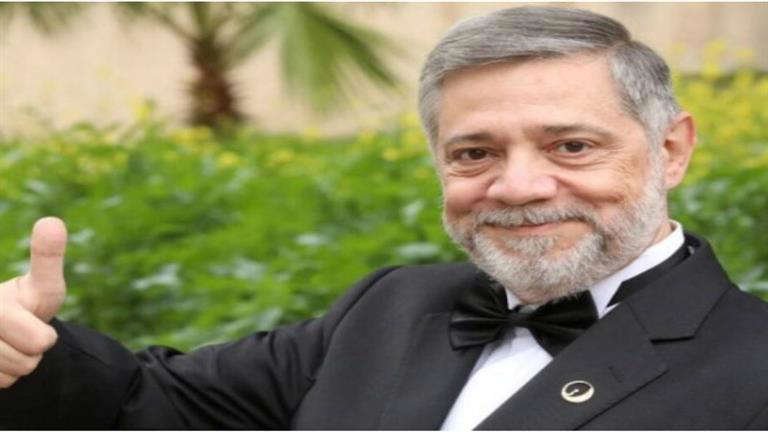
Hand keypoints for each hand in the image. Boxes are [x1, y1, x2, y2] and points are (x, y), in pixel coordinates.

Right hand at [0, 217, 66, 387]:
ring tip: (9, 345)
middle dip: (36, 348)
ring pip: (14, 372)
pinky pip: (1, 383)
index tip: (39, 335)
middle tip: (25, 333)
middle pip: (32, 352)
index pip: (35, 319)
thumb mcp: (42, 286)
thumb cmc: (25, 307)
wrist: (1, 335)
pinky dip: (4, 377)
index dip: (38, 333)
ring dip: (19, 365)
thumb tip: (52, 222)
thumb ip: (47, 258)